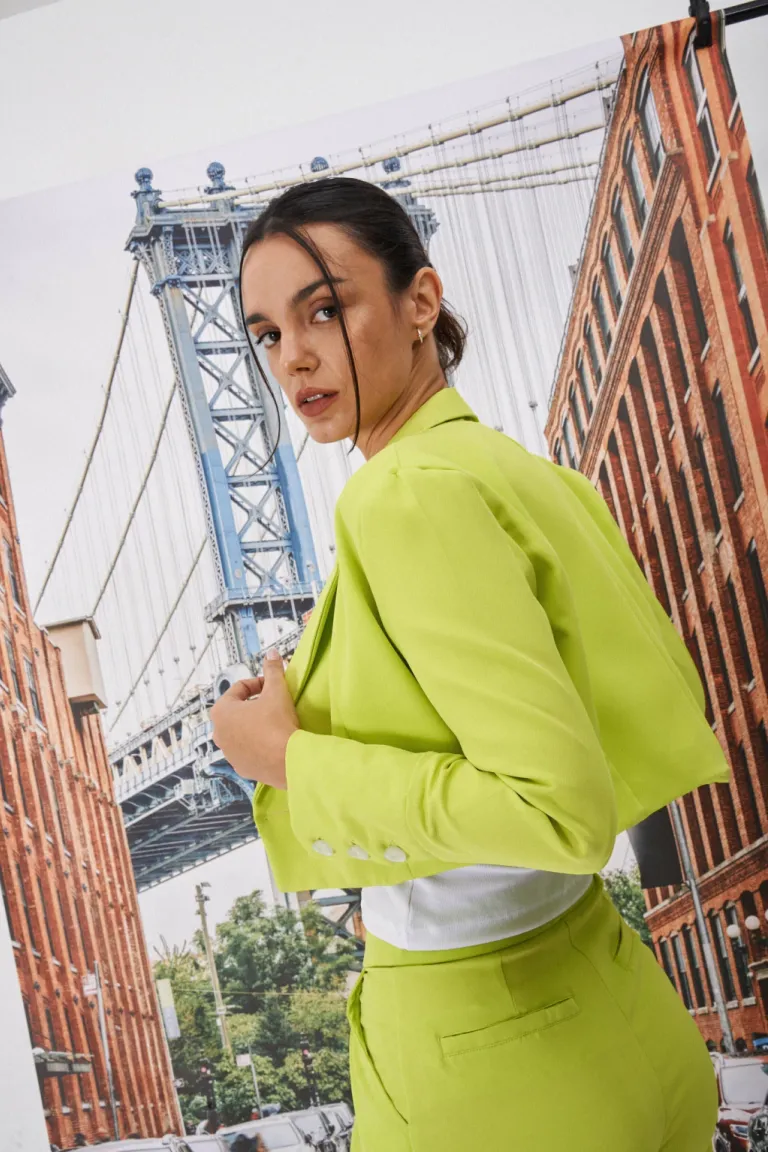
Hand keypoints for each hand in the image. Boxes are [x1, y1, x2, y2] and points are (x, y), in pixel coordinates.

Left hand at [209, 650, 299, 788]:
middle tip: (273, 702)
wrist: (288, 760)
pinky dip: (257, 744)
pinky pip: (247, 751)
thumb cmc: (277, 723)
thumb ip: (272, 670)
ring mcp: (228, 753)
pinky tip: (273, 742)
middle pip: (237, 711)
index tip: (272, 686)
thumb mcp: (276, 691)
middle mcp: (219, 733)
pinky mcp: (241, 768)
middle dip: (254, 704)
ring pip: (241, 732)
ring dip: (254, 725)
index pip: (238, 689)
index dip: (258, 683)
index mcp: (222, 711)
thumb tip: (271, 654)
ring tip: (274, 722)